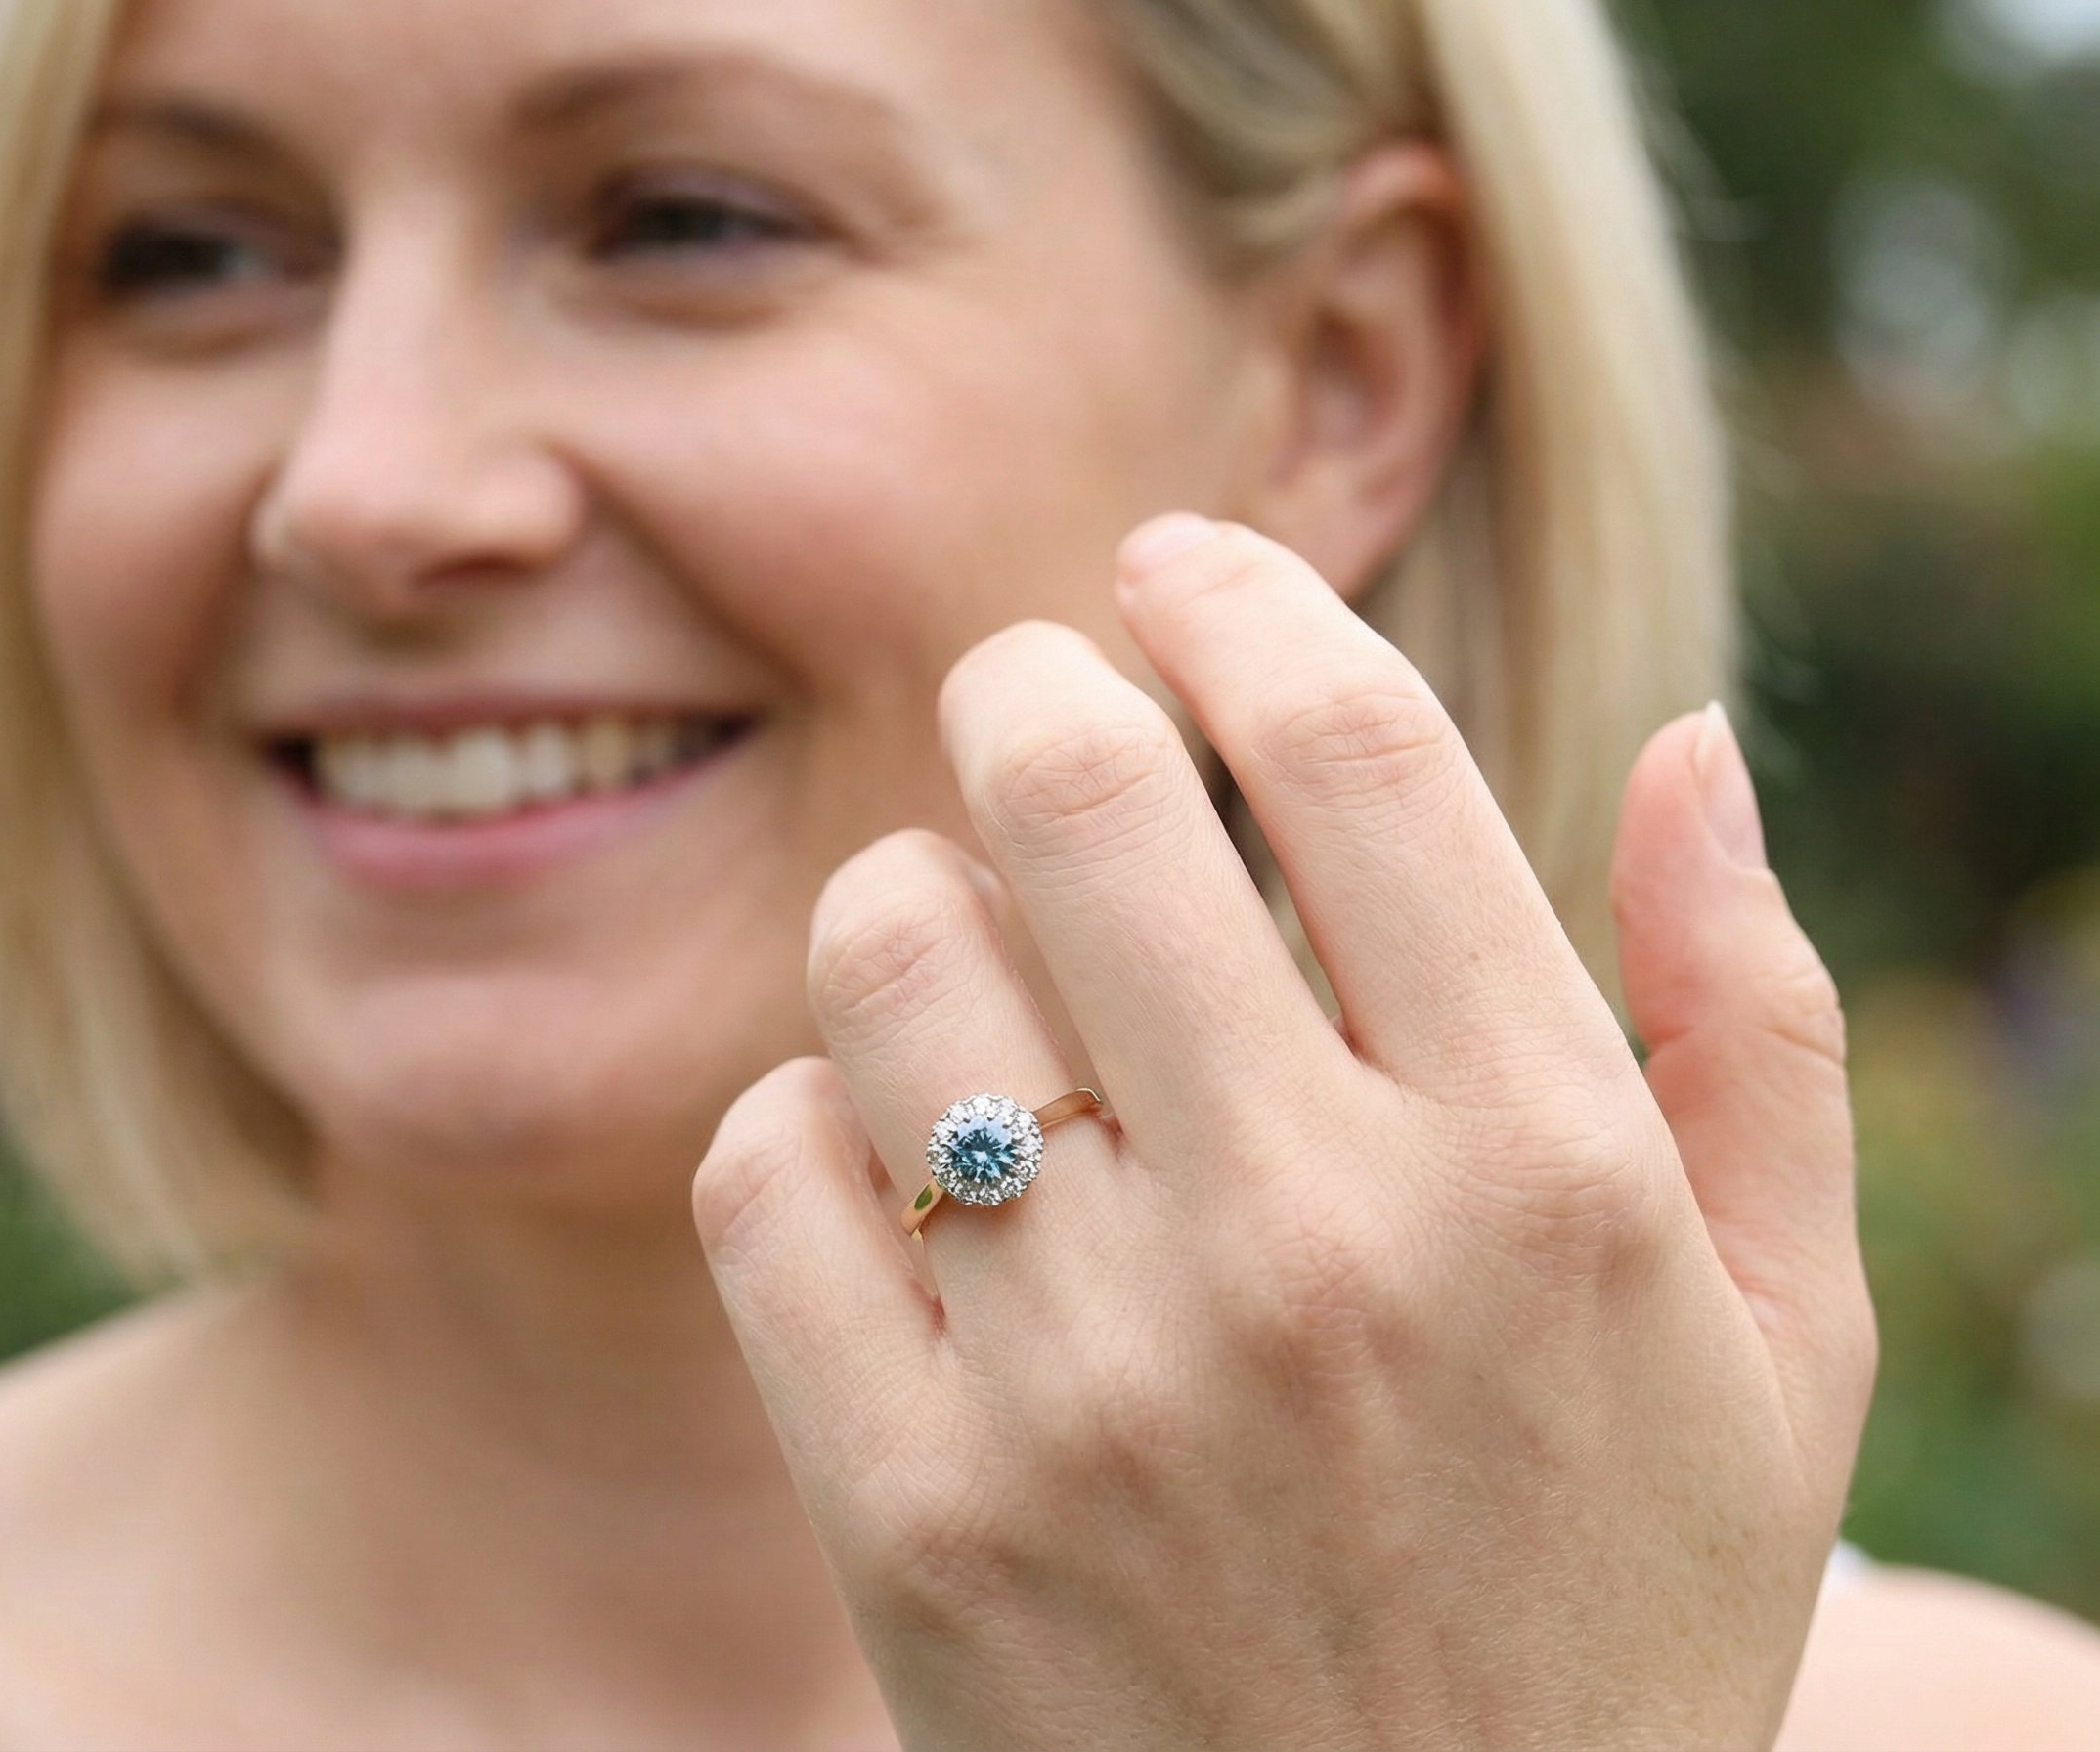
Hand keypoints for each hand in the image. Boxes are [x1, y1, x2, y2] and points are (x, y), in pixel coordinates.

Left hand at [695, 519, 1874, 1749]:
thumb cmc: (1610, 1604)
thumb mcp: (1778, 1343)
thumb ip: (1754, 1023)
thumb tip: (1685, 735)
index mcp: (1544, 1173)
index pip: (1353, 747)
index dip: (1236, 595)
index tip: (1175, 567)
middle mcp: (1314, 1250)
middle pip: (1069, 787)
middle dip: (1029, 687)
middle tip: (1032, 705)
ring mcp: (1092, 1387)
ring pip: (885, 951)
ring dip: (913, 905)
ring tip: (975, 965)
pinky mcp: (913, 1512)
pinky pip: (762, 1169)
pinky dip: (805, 1121)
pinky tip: (894, 1168)